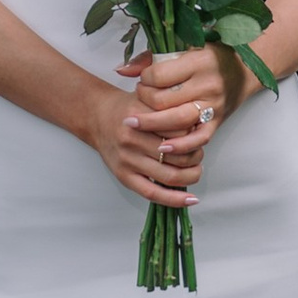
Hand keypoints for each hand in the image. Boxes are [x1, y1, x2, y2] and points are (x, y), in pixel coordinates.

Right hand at [79, 72, 204, 210]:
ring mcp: (128, 160)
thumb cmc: (128, 109)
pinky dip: (175, 199)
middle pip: (178, 154)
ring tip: (196, 170)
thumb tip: (200, 125)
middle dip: (196, 156)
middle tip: (199, 153)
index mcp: (141, 118)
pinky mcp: (124, 176)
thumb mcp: (148, 98)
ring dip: (191, 175)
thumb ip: (170, 108)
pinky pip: (153, 193)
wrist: (97, 117)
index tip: (200, 134)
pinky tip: (191, 199)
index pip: (181, 130)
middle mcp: (133, 140)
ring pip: (170, 175)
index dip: (196, 134)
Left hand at [111, 44, 244, 194]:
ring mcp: (213, 105)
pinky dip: (180, 146)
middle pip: (164, 100)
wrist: (243, 71)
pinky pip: (198, 139)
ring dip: (152, 125)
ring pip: (177, 121)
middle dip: (144, 101)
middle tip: (138, 98)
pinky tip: (162, 148)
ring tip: (133, 124)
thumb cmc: (209, 56)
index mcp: (199, 61)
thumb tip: (121, 71)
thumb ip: (150, 58)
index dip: (144, 80)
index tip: (142, 80)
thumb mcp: (183, 47)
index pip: (160, 75)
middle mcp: (208, 84)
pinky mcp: (217, 122)